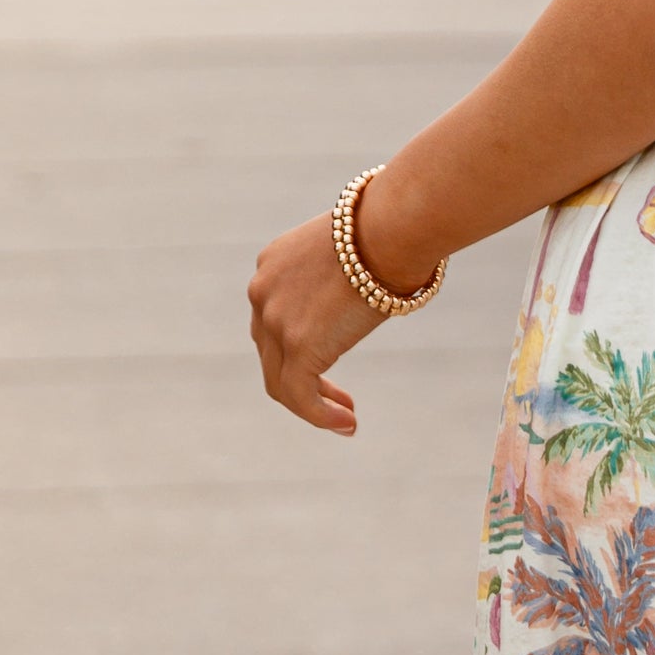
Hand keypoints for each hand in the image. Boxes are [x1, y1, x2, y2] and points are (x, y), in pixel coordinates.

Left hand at [247, 210, 383, 434]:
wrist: (391, 230)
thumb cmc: (390, 233)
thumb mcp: (350, 253)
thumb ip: (342, 278)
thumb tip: (368, 293)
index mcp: (272, 266)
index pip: (274, 320)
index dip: (299, 348)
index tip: (333, 360)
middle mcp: (263, 293)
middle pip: (272, 354)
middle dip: (305, 381)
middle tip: (341, 401)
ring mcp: (274, 321)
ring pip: (281, 381)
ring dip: (313, 405)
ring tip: (346, 418)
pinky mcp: (298, 345)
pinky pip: (299, 396)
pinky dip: (319, 415)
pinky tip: (347, 424)